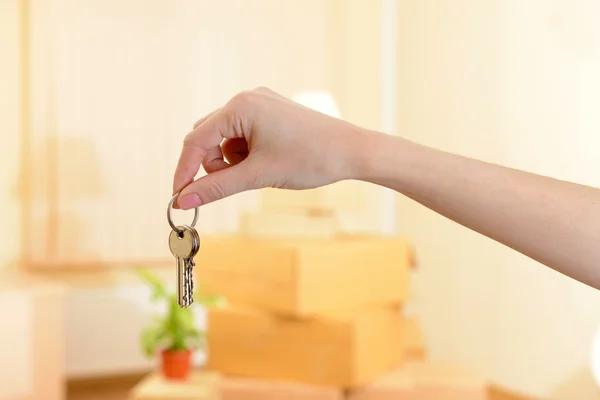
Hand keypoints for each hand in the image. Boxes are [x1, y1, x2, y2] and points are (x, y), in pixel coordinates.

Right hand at [172, 87, 364, 208]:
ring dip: (231, 161)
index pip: (196, 139)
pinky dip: (246, 154)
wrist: (352, 152)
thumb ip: (217, 187)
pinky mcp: (272, 113)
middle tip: (235, 182)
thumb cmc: (311, 158)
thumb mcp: (258, 175)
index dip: (185, 171)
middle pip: (208, 137)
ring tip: (259, 171)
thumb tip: (184, 199)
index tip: (179, 197)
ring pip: (225, 139)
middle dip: (213, 165)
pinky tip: (267, 162)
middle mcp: (247, 99)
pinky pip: (243, 135)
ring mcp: (261, 104)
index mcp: (240, 106)